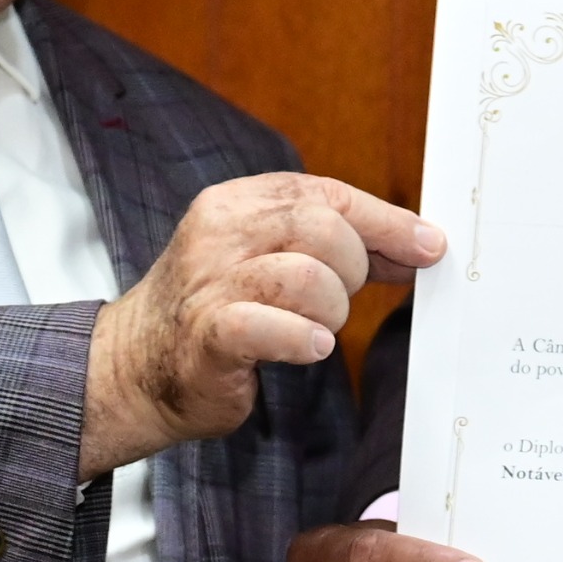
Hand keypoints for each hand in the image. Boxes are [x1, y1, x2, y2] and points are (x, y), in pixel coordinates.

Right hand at [82, 175, 444, 475]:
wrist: (134, 367)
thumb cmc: (215, 312)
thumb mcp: (269, 260)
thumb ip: (334, 248)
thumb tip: (415, 245)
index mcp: (238, 203)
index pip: (328, 194)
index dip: (386, 222)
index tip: (428, 245)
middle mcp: (220, 232)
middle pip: (323, 227)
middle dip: (353, 270)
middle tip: (342, 302)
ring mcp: (208, 281)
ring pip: (308, 276)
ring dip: (330, 312)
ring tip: (314, 329)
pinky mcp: (205, 332)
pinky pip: (273, 327)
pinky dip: (304, 340)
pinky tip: (307, 348)